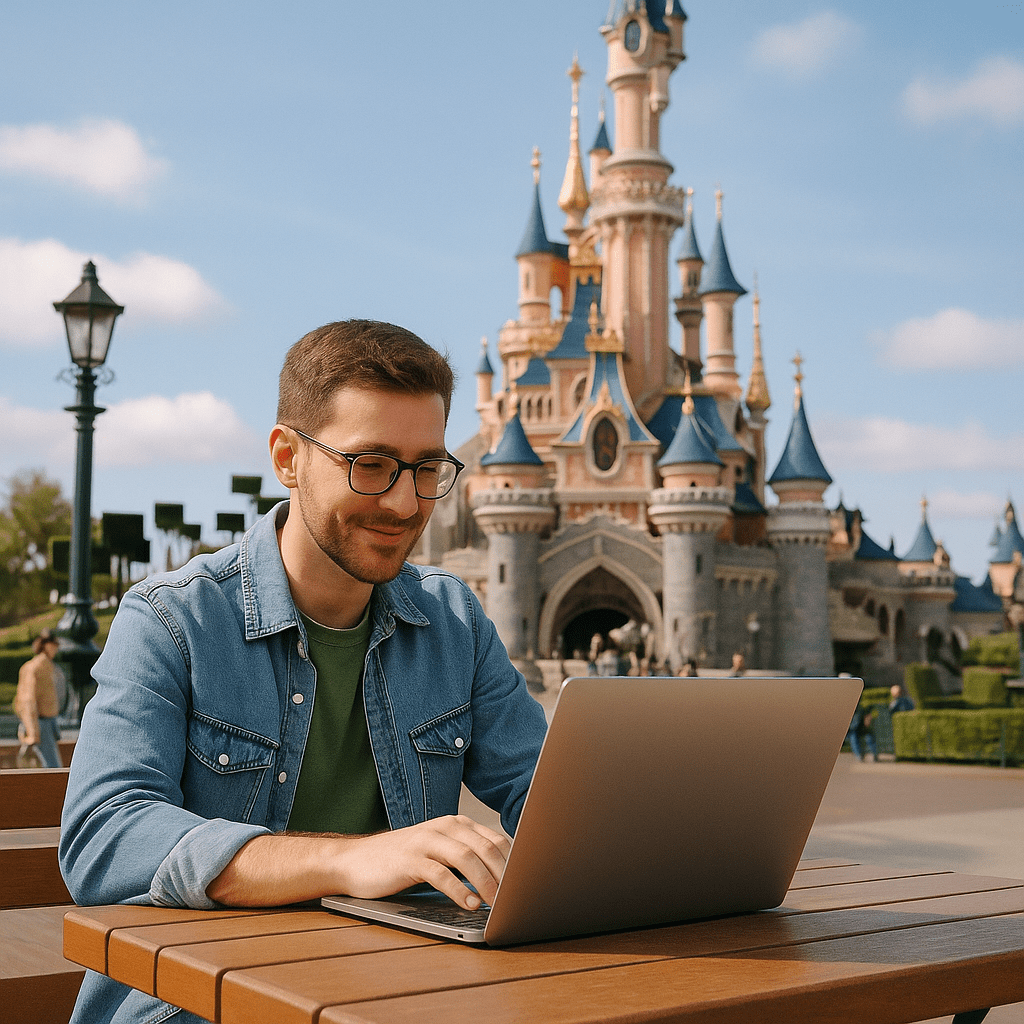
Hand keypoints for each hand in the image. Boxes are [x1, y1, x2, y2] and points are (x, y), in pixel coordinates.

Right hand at [207, 814, 510, 908]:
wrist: (356, 860)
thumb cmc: (404, 859)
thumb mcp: (440, 852)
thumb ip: (469, 857)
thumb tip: (506, 878)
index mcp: (457, 824)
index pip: (496, 840)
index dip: (516, 862)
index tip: (529, 883)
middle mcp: (445, 827)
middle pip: (486, 848)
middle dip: (506, 874)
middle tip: (519, 897)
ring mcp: (427, 841)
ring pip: (467, 858)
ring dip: (487, 882)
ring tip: (498, 904)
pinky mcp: (410, 859)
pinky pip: (440, 874)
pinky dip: (458, 890)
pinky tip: (469, 904)